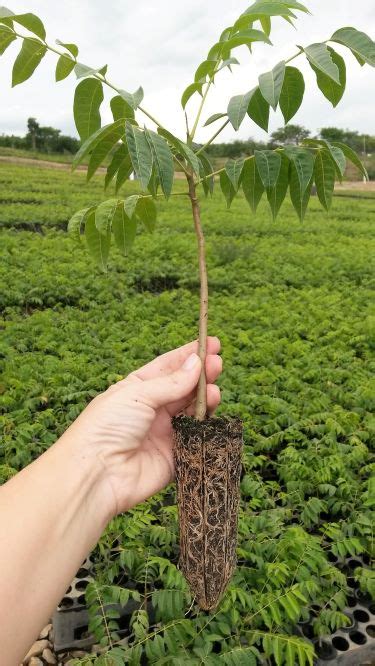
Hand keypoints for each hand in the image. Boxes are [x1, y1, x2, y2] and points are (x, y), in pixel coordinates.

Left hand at [62, 337, 221, 516]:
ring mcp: (163, 433)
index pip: (167, 367)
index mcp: (136, 389)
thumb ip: (171, 382)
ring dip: (205, 398)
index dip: (189, 355)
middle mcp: (151, 410)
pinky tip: (211, 412)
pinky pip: (196, 438)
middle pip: (183, 388)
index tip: (211, 343)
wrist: (96, 474)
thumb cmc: (107, 426)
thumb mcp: (137, 394)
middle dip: (202, 375)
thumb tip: (197, 363)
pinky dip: (206, 425)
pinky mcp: (174, 457)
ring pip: (192, 411)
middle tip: (218, 363)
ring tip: (213, 391)